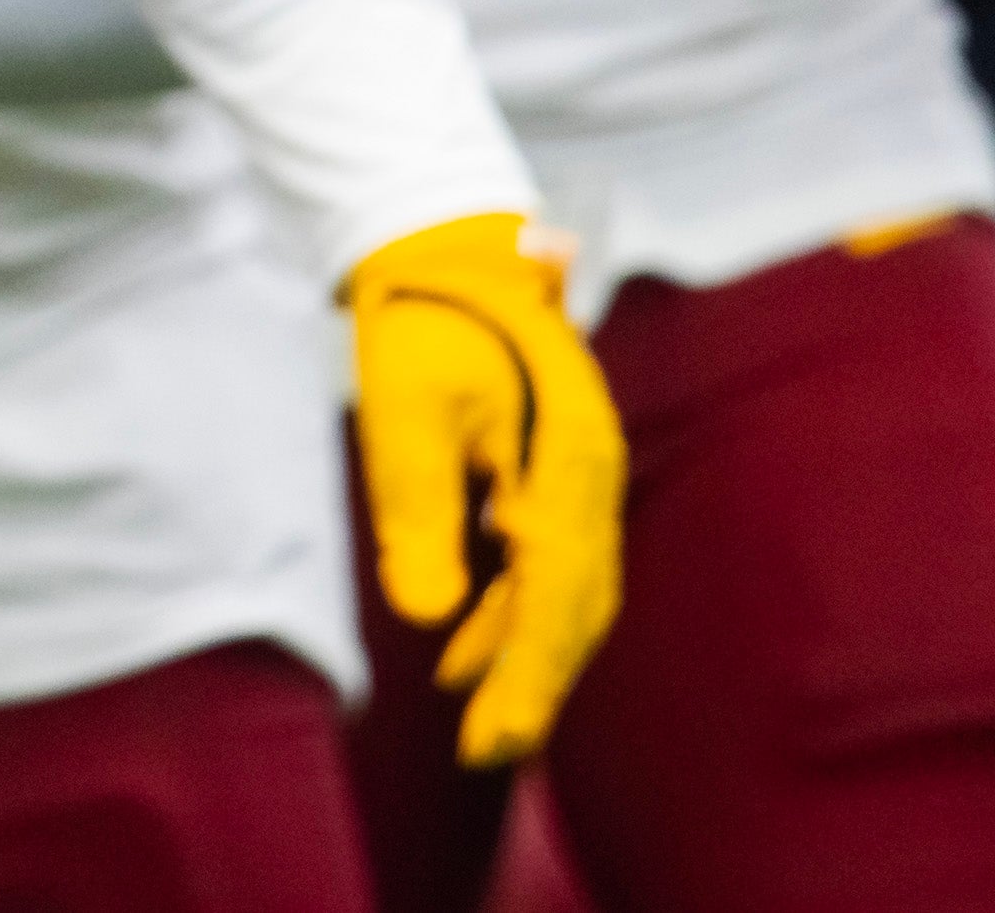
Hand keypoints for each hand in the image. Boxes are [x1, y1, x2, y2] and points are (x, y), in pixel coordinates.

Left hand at [346, 210, 627, 764]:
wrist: (450, 247)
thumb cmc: (421, 321)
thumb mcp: (401, 411)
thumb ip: (418, 510)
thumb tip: (426, 615)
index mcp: (567, 461)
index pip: (557, 595)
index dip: (527, 673)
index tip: (493, 736)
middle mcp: (593, 475)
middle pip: (575, 605)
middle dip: (533, 683)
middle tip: (484, 749)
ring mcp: (584, 474)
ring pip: (568, 590)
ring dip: (523, 652)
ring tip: (471, 712)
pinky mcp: (561, 473)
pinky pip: (552, 560)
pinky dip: (516, 608)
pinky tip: (467, 641)